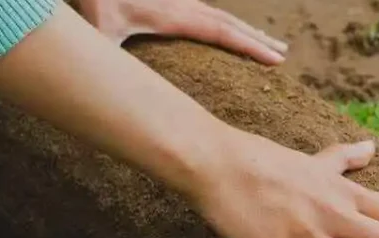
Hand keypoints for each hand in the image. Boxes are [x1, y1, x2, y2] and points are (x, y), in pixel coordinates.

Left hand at [74, 0, 288, 64]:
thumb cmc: (95, 2)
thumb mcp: (99, 33)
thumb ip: (108, 58)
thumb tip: (109, 89)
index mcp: (173, 16)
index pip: (221, 32)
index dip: (250, 46)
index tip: (276, 59)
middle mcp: (182, 6)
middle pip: (230, 23)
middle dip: (258, 39)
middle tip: (283, 54)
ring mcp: (179, 1)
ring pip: (221, 16)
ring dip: (246, 30)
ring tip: (268, 42)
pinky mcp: (173, 1)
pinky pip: (208, 14)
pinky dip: (227, 25)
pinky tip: (231, 32)